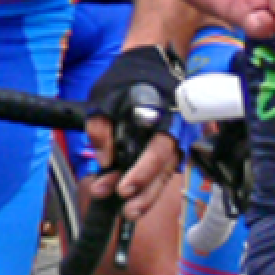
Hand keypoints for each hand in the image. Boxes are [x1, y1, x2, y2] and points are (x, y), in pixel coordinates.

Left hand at [83, 45, 189, 232]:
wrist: (148, 62)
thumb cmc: (127, 79)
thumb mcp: (103, 97)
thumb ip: (100, 128)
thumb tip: (104, 160)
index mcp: (164, 116)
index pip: (157, 153)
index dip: (141, 174)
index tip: (121, 188)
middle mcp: (175, 130)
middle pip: (164, 170)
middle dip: (145, 194)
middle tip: (126, 211)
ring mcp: (175, 139)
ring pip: (166, 174)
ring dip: (148, 195)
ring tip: (129, 212)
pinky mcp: (169, 146)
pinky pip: (163, 170)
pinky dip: (150, 185)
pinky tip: (135, 197)